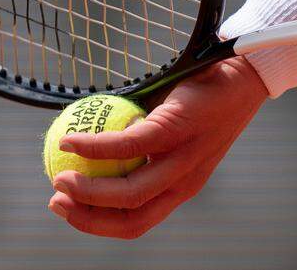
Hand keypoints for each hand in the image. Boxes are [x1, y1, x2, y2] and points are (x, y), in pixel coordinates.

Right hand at [46, 57, 266, 238]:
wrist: (240, 72)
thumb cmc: (200, 99)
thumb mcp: (168, 131)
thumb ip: (137, 145)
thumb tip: (89, 149)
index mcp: (180, 187)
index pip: (137, 221)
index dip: (98, 224)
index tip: (67, 210)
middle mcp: (184, 182)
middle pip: (132, 217)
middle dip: (88, 219)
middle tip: (56, 201)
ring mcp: (182, 159)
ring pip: (130, 193)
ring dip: (89, 192)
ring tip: (59, 178)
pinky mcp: (175, 131)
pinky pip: (128, 145)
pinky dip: (95, 147)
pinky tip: (71, 141)